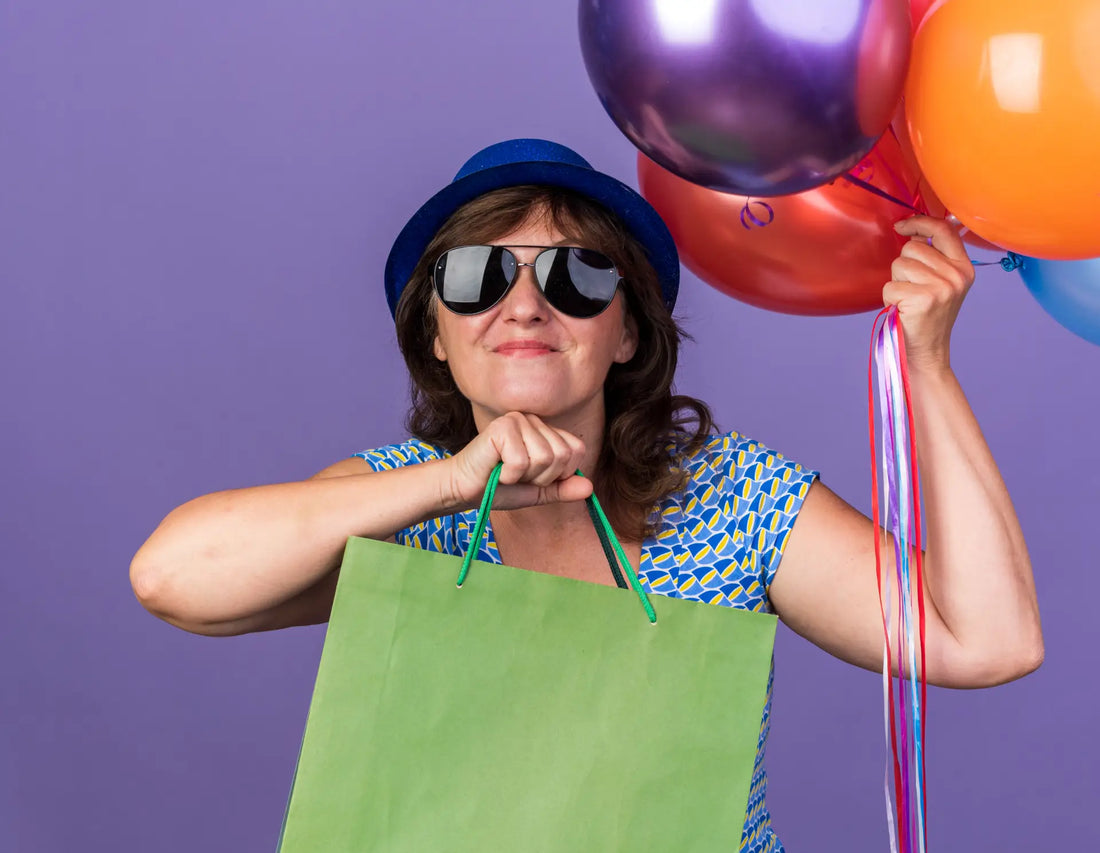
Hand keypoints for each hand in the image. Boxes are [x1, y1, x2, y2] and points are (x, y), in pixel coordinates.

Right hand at [446, 412, 593, 510]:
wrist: (463, 490)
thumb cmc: (498, 487)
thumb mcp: (538, 492)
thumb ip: (563, 488)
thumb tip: (590, 487)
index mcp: (545, 430)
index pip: (577, 450)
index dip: (560, 473)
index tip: (534, 476)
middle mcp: (533, 419)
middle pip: (562, 455)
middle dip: (542, 477)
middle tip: (517, 475)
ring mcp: (518, 419)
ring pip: (544, 457)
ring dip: (524, 476)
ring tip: (506, 472)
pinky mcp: (502, 426)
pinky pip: (522, 460)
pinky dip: (509, 475)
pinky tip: (495, 469)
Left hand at [886, 215, 975, 372]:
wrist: (928, 352)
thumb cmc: (928, 316)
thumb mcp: (941, 283)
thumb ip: (933, 257)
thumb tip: (912, 230)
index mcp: (964, 267)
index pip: (943, 230)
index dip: (919, 222)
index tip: (901, 226)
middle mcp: (956, 275)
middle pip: (912, 247)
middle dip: (903, 267)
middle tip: (912, 289)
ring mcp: (941, 287)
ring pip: (899, 265)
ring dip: (896, 283)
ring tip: (908, 300)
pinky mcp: (922, 300)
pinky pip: (889, 286)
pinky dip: (889, 299)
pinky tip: (902, 310)